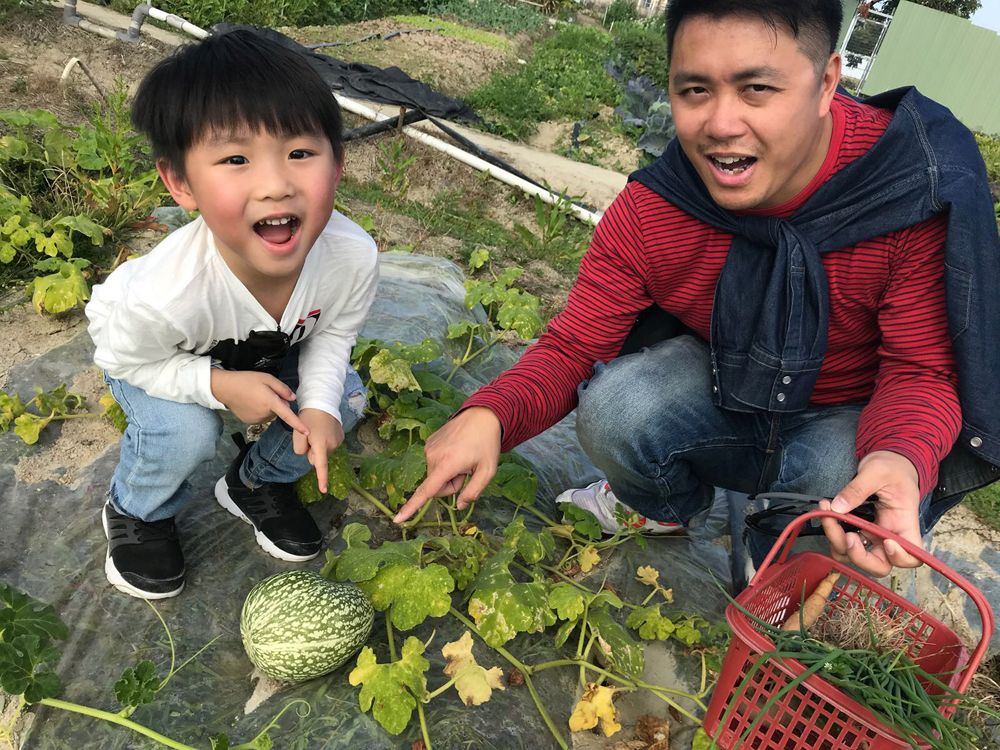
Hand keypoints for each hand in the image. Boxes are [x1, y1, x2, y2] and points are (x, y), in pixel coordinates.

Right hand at [210, 369, 308, 434]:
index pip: (287, 416)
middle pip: (279, 410)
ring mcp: (257, 419)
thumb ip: (282, 389)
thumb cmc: (246, 380)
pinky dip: (260, 411)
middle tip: (265, 392)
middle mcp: (264, 413)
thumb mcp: (267, 378)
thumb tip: (293, 398)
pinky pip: (262, 417)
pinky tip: (251, 403)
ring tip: (256, 396)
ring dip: (268, 407)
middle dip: (277, 403)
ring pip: (271, 414)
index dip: (298, 424)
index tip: (308, 432)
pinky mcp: (250, 422)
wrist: (225, 388)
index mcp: (270, 402)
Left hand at [292, 409, 344, 493]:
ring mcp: (338, 441)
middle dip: (313, 451)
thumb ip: (299, 449)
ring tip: (317, 430)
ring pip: (324, 451)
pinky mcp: (341, 436)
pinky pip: (329, 444)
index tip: (323, 490)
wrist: (322, 402)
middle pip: (318, 457)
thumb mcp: (297, 433)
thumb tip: (308, 454)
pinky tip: (323, 429)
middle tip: (309, 436)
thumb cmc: (308, 417)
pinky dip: (325, 440)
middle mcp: (332, 445)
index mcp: (320, 445)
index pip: (321, 466)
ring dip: (319, 445)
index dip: (322, 479)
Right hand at [393, 407, 501, 522]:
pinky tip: (456, 451)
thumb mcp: (487, 471)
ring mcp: (428, 448)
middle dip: (450, 485)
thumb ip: (473, 492)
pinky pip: (433, 463)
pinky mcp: (428, 442)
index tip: (397, 519)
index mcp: (447, 464)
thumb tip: (458, 507)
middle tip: (467, 471)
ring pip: (434, 475)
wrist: (481, 416)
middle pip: (436, 486)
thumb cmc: (487, 444)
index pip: (426, 491)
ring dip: (448, 473)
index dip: (411, 507)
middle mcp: (432, 456)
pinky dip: (444, 463)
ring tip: (462, 458)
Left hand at [819, 450, 923, 576]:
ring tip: (827, 512)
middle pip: (878, 565)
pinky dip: (831, 531)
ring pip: (853, 555)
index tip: (885, 541)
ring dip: (836, 540)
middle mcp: (889, 536)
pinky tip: (825, 511)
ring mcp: (872, 535)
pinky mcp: (857, 530)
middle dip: (857, 555)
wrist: (888, 461)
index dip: (899, 557)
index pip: (912, 557)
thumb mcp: (876, 471)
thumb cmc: (891, 467)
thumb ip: (857, 489)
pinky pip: (842, 542)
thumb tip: (838, 506)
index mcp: (904, 525)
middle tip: (846, 534)